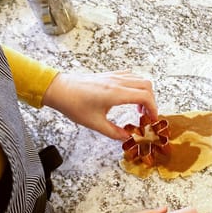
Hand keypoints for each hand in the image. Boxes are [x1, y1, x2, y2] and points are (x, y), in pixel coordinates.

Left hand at [42, 70, 157, 139]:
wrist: (58, 89)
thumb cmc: (73, 104)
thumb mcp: (94, 123)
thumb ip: (113, 132)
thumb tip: (127, 138)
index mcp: (116, 93)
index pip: (145, 96)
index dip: (153, 108)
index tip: (152, 119)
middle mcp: (118, 82)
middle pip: (147, 85)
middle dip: (151, 100)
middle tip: (146, 114)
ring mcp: (114, 76)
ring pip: (140, 79)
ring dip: (144, 92)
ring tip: (138, 107)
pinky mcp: (109, 75)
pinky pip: (130, 76)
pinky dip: (136, 85)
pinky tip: (129, 96)